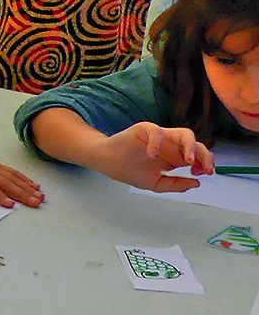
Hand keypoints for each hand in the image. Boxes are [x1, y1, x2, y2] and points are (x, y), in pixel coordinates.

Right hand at [94, 122, 215, 191]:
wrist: (109, 164)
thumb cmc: (132, 172)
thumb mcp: (157, 184)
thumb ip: (176, 184)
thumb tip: (197, 183)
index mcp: (176, 157)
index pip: (198, 154)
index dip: (206, 162)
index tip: (205, 174)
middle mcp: (171, 145)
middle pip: (195, 142)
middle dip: (203, 155)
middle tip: (202, 169)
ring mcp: (159, 136)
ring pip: (183, 133)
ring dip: (190, 145)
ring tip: (188, 160)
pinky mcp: (144, 130)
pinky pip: (156, 131)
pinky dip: (157, 141)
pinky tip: (152, 155)